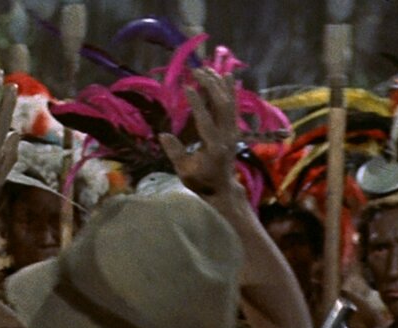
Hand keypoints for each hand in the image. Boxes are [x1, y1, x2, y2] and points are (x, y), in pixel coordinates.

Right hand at [159, 69, 241, 197]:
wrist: (223, 188)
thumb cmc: (200, 180)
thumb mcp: (184, 170)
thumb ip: (175, 152)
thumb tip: (163, 134)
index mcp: (214, 147)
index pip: (205, 120)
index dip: (197, 103)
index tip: (187, 87)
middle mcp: (227, 136)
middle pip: (222, 106)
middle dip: (210, 86)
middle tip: (197, 71)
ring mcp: (233, 131)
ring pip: (229, 103)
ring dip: (219, 84)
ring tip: (209, 69)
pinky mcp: (234, 129)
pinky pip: (233, 106)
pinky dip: (230, 90)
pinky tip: (227, 76)